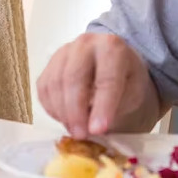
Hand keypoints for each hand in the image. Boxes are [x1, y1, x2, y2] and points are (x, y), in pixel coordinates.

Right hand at [37, 33, 157, 137]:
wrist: (113, 62)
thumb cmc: (125, 79)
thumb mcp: (133, 92)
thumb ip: (116, 107)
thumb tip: (92, 127)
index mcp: (112, 47)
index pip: (106, 78)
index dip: (102, 107)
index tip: (99, 130)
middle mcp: (85, 43)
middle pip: (73, 77)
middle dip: (76, 111)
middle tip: (81, 135)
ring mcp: (64, 51)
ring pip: (54, 83)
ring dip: (62, 112)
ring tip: (76, 131)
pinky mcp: (50, 64)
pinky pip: (44, 89)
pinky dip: (52, 108)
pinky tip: (65, 119)